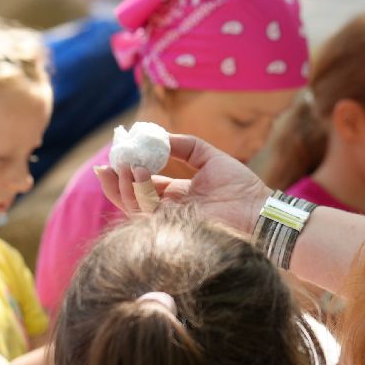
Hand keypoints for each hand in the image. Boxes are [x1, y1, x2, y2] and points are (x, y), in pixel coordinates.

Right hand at [92, 133, 269, 235]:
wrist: (258, 209)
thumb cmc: (241, 185)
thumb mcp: (209, 157)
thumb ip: (184, 145)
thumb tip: (159, 136)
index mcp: (178, 195)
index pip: (145, 185)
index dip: (129, 171)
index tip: (118, 154)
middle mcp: (171, 210)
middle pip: (133, 200)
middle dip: (115, 184)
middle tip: (105, 166)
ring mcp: (170, 221)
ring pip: (135, 208)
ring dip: (123, 187)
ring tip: (123, 166)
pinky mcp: (173, 228)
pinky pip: (147, 213)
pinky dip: (139, 193)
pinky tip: (139, 174)